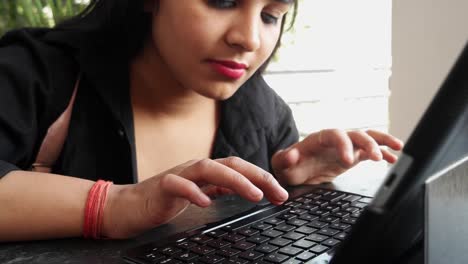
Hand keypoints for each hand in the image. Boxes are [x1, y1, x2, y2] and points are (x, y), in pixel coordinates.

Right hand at [102, 157, 288, 238]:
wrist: (127, 207)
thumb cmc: (163, 201)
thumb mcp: (198, 194)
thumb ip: (218, 188)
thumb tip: (244, 187)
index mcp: (206, 172)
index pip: (239, 169)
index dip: (262, 178)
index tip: (281, 194)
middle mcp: (195, 169)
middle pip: (230, 164)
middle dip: (257, 176)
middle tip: (277, 192)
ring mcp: (179, 175)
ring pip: (208, 169)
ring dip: (234, 180)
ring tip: (254, 194)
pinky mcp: (162, 186)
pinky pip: (178, 185)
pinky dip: (194, 192)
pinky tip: (206, 202)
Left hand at [271, 129, 403, 185]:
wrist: (293, 168)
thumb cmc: (288, 165)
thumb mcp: (281, 164)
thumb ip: (285, 159)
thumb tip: (292, 155)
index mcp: (319, 138)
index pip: (335, 135)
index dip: (343, 144)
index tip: (348, 160)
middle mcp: (335, 139)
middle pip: (355, 134)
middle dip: (368, 143)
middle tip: (376, 157)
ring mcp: (346, 146)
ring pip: (367, 138)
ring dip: (382, 142)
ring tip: (397, 148)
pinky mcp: (353, 156)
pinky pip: (370, 151)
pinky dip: (383, 153)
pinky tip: (392, 159)